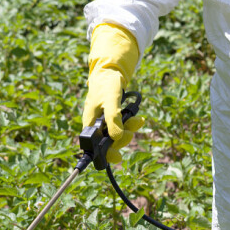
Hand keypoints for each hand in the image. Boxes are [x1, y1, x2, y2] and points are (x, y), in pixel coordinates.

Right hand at [82, 23, 143, 163]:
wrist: (110, 72)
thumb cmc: (106, 84)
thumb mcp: (111, 100)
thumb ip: (113, 118)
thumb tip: (117, 137)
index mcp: (90, 123)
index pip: (95, 146)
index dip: (104, 154)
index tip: (117, 158)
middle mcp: (96, 125)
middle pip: (109, 143)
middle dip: (122, 138)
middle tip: (131, 131)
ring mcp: (105, 122)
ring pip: (118, 134)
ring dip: (129, 129)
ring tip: (138, 120)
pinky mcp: (113, 118)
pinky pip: (123, 126)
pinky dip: (131, 123)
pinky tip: (138, 118)